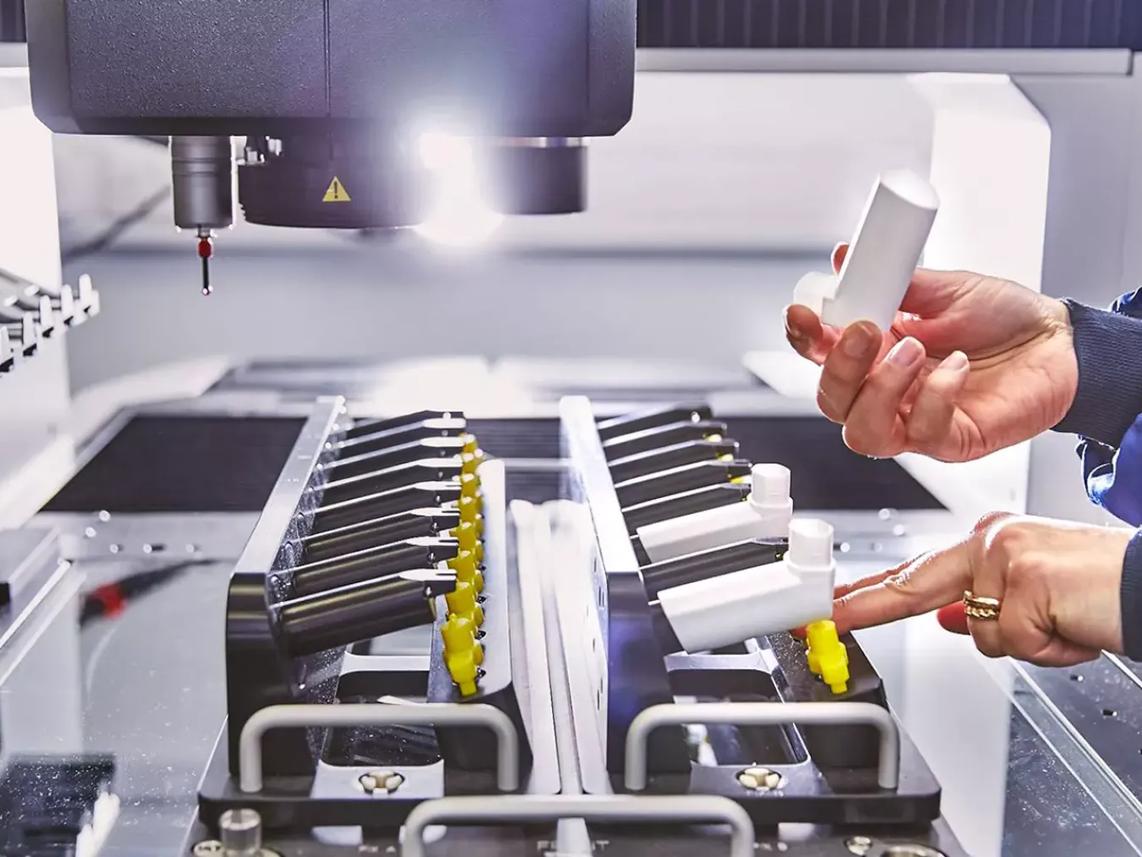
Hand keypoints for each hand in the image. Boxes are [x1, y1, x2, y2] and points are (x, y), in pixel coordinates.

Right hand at [784, 245, 1077, 461]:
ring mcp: (914, 420)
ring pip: (862, 431)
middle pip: (831, 400)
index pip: (820, 356)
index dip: (803, 338)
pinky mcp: (948, 442)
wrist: (1063, 343)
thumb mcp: (945, 288)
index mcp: (875, 352)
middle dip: (838, 367)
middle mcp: (887, 391)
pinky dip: (936, 395)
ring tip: (913, 350)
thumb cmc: (1004, 319)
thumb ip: (896, 281)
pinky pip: (922, 432)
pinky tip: (957, 367)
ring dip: (880, 389)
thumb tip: (848, 258)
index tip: (802, 313)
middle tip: (865, 329)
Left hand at [832, 513, 1131, 666]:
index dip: (871, 593)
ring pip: (979, 633)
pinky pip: (1014, 642)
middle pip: (913, 583)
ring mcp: (1003, 555)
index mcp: (989, 540)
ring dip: (1027, 645)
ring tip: (1064, 624)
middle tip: (828, 619)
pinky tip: (1072, 627)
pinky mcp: (1023, 579)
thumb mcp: (1035, 598)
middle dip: (868, 606)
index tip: (833, 606)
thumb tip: (946, 620)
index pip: (917, 570)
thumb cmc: (1101, 589)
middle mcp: (990, 539)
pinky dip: (1049, 650)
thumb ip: (986, 607)